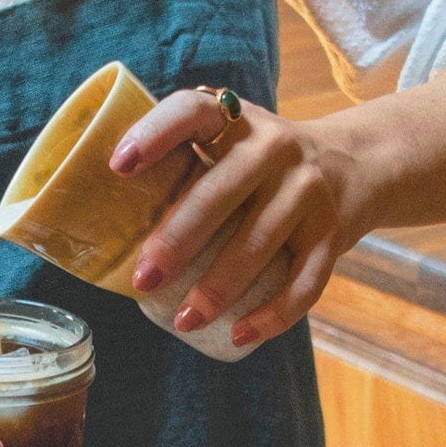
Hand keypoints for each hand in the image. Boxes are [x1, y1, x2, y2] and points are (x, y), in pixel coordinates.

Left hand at [109, 88, 364, 347]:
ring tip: (183, 320)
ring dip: (219, 288)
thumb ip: (178, 161)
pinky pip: (305, 281)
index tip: (118, 166)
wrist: (355, 164)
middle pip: (221, 193)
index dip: (153, 135)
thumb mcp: (227, 140)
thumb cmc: (258, 163)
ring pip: (260, 243)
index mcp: (234, 119)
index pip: (190, 112)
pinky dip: (273, 314)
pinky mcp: (333, 231)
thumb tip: (90, 217)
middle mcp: (274, 146)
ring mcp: (308, 189)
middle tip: (143, 279)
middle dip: (178, 240)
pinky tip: (240, 333)